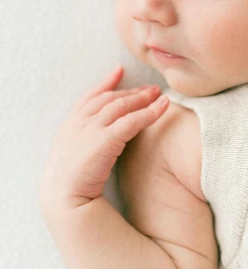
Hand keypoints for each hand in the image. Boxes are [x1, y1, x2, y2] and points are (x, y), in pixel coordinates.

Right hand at [40, 65, 168, 211]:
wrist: (64, 198)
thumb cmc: (70, 183)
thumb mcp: (72, 155)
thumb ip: (83, 142)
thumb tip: (98, 141)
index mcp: (70, 124)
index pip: (90, 96)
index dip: (106, 82)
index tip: (119, 70)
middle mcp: (80, 122)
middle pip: (109, 98)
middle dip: (131, 91)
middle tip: (151, 88)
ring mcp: (91, 129)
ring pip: (122, 106)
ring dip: (142, 98)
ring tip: (160, 95)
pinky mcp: (106, 139)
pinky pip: (132, 121)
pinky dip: (149, 112)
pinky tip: (163, 108)